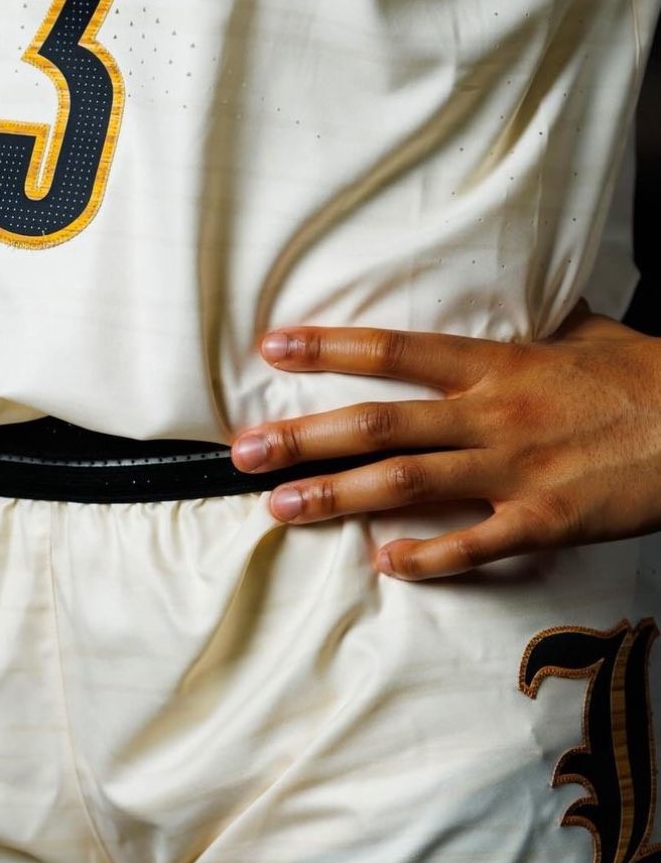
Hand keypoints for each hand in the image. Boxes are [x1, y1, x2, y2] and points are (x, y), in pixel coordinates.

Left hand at [231, 305, 660, 579]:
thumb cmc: (644, 376)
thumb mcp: (582, 333)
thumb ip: (531, 325)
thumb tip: (515, 298)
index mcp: (495, 363)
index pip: (392, 349)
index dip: (327, 348)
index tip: (271, 347)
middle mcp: (491, 413)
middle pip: (378, 423)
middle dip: (303, 437)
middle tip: (242, 451)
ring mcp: (516, 468)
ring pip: (407, 481)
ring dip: (337, 497)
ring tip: (279, 507)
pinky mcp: (548, 519)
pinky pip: (476, 543)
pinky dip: (428, 556)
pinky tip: (383, 564)